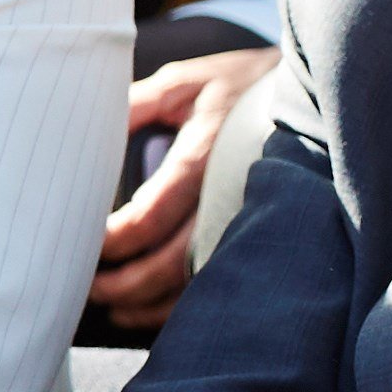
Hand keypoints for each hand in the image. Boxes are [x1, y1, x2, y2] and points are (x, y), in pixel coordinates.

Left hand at [90, 46, 279, 328]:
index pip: (149, 216)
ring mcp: (250, 215)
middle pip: (173, 261)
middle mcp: (229, 192)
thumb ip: (135, 105)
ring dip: (152, 302)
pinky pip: (223, 277)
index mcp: (204, 154)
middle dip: (125, 284)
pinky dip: (186, 302)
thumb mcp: (186, 83)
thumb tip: (84, 128)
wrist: (310, 94)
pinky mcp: (263, 228)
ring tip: (115, 307)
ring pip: (199, 279)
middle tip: (88, 288)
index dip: (110, 241)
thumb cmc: (240, 86)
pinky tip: (156, 307)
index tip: (81, 244)